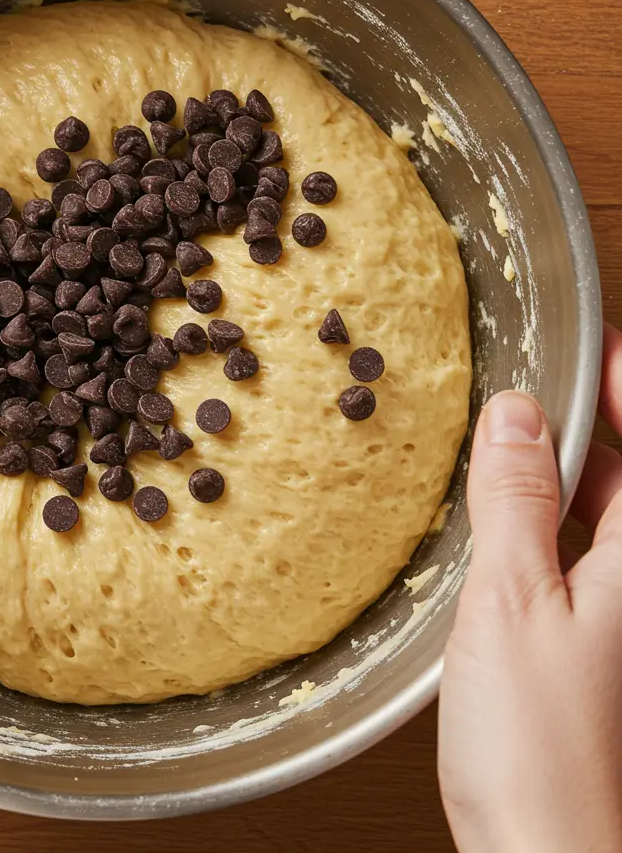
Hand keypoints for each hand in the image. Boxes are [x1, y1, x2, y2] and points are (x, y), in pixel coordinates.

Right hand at [439, 323, 621, 852]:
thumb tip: (514, 417)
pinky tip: (491, 532)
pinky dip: (538, 530)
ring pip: (596, 518)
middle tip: (514, 397)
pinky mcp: (593, 647)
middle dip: (577, 428)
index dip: (621, 384)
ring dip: (550, 479)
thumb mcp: (515, 598)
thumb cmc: (544, 751)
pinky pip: (575, 561)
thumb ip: (518, 498)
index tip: (587, 348)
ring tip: (490, 455)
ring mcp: (621, 617)